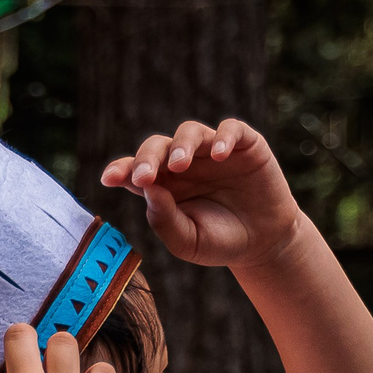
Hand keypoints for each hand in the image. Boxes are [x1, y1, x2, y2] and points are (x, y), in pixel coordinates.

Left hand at [100, 119, 303, 270]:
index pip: (135, 170)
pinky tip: (219, 155)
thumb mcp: (187, 241)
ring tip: (178, 165)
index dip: (121, 169)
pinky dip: (223, 137)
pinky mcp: (244, 145)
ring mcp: (212, 151)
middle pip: (157, 146)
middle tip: (143, 177)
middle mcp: (184, 164)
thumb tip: (149, 189)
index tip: (109, 178)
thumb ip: (165, 220)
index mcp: (163, 186)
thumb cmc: (219, 241)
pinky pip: (231, 129)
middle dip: (147, 158)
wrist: (263, 243)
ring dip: (181, 146)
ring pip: (189, 132)